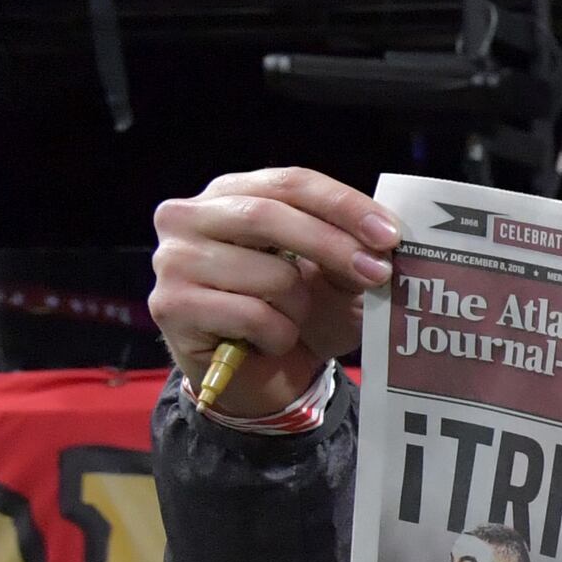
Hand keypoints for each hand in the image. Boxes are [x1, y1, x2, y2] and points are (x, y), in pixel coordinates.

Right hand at [149, 167, 393, 415]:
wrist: (262, 378)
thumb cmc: (295, 314)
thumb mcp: (334, 278)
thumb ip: (351, 251)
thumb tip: (383, 241)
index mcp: (230, 194)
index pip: (289, 183)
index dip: (343, 205)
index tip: (390, 234)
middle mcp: (188, 217)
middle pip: (268, 216)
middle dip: (333, 245)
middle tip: (379, 273)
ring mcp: (173, 261)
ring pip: (267, 274)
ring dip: (301, 306)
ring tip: (292, 319)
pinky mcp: (171, 305)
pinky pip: (252, 315)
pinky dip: (278, 334)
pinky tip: (267, 341)